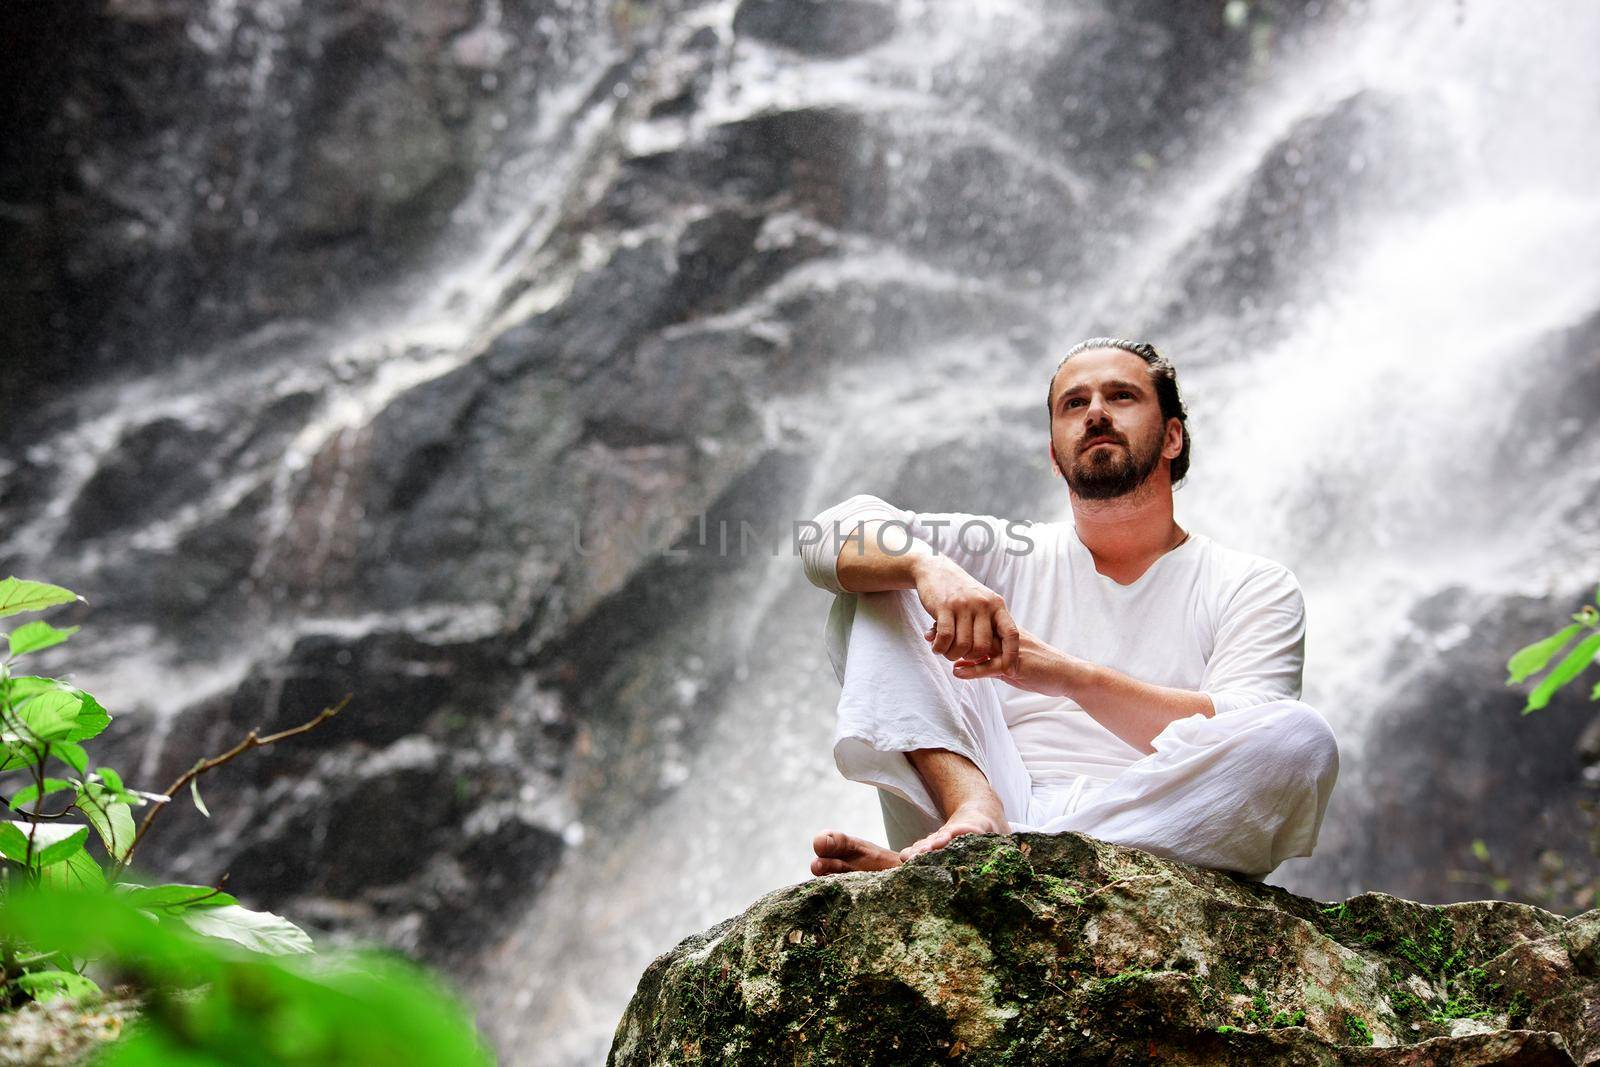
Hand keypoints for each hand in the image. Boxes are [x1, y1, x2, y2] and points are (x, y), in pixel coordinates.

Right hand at [912, 556, 1019, 676]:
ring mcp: (964, 605)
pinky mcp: (944, 607)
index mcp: (997, 605)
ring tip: (945, 651)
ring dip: (951, 654)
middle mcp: (983, 604)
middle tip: (960, 656)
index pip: (1011, 634)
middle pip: (982, 647)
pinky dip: (939, 648)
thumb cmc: (961, 593)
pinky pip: (945, 638)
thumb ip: (992, 623)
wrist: (936, 570)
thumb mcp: (983, 602)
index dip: (1011, 655)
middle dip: (970, 658)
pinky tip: (936, 646)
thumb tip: (1001, 654)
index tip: (1008, 672)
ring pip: (962, 645)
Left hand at [928, 622, 1067, 697]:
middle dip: (951, 632)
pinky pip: (991, 667)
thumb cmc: (1041, 667)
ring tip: (937, 650)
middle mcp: (1007, 637)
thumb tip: (966, 662)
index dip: (956, 625)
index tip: (935, 626)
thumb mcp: (1011, 662)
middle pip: (974, 630)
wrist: (1067, 673)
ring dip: (957, 648)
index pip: (976, 624)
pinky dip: (973, 670)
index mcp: (1005, 632)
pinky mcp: (1017, 665)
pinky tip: (957, 672)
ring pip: (979, 645)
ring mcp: (1011, 650)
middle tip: (928, 634)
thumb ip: (989, 660)